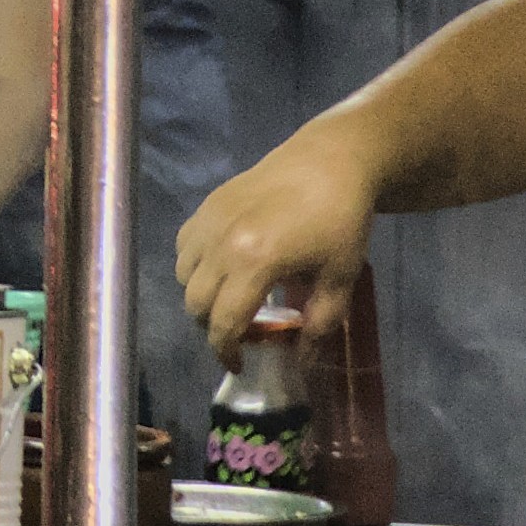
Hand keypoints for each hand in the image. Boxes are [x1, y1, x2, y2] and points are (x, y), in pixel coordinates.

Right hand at [175, 130, 385, 348]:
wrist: (332, 160)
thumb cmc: (341, 220)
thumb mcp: (340, 278)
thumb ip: (320, 325)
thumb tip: (302, 362)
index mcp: (255, 262)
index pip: (224, 323)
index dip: (227, 352)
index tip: (239, 365)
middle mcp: (222, 242)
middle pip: (196, 304)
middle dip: (213, 328)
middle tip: (239, 333)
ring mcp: (210, 220)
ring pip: (183, 275)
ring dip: (201, 297)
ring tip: (230, 299)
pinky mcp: (208, 203)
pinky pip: (184, 246)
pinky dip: (194, 265)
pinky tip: (221, 266)